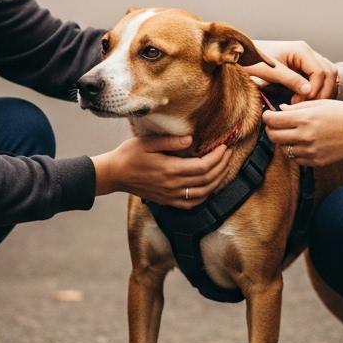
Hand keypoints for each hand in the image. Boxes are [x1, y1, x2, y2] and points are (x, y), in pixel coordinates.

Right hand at [92, 135, 232, 208]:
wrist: (114, 174)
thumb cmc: (129, 155)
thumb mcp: (148, 142)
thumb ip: (170, 141)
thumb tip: (191, 139)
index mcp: (170, 169)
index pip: (203, 166)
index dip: (217, 157)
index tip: (224, 147)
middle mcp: (173, 185)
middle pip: (207, 179)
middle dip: (222, 166)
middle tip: (228, 154)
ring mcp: (171, 195)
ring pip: (203, 193)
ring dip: (218, 181)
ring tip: (224, 168)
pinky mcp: (168, 201)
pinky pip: (192, 203)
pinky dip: (205, 196)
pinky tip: (210, 187)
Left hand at [245, 40, 337, 102]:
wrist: (241, 54)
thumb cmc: (252, 60)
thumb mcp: (270, 71)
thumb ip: (290, 80)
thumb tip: (309, 92)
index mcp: (301, 50)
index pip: (320, 71)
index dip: (316, 89)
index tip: (303, 103)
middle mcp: (307, 53)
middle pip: (329, 72)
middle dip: (322, 91)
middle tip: (308, 107)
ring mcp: (307, 60)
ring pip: (327, 76)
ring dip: (321, 91)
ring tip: (307, 106)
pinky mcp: (303, 68)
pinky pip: (319, 79)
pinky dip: (317, 91)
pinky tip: (306, 102)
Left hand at [261, 99, 342, 166]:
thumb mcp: (322, 104)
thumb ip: (298, 107)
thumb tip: (280, 110)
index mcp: (305, 118)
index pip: (273, 120)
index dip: (267, 117)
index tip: (268, 115)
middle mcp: (305, 136)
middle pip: (273, 136)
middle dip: (271, 130)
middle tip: (275, 125)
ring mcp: (310, 151)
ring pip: (284, 149)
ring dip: (284, 141)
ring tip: (292, 134)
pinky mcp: (317, 162)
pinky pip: (297, 159)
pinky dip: (296, 151)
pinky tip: (303, 143)